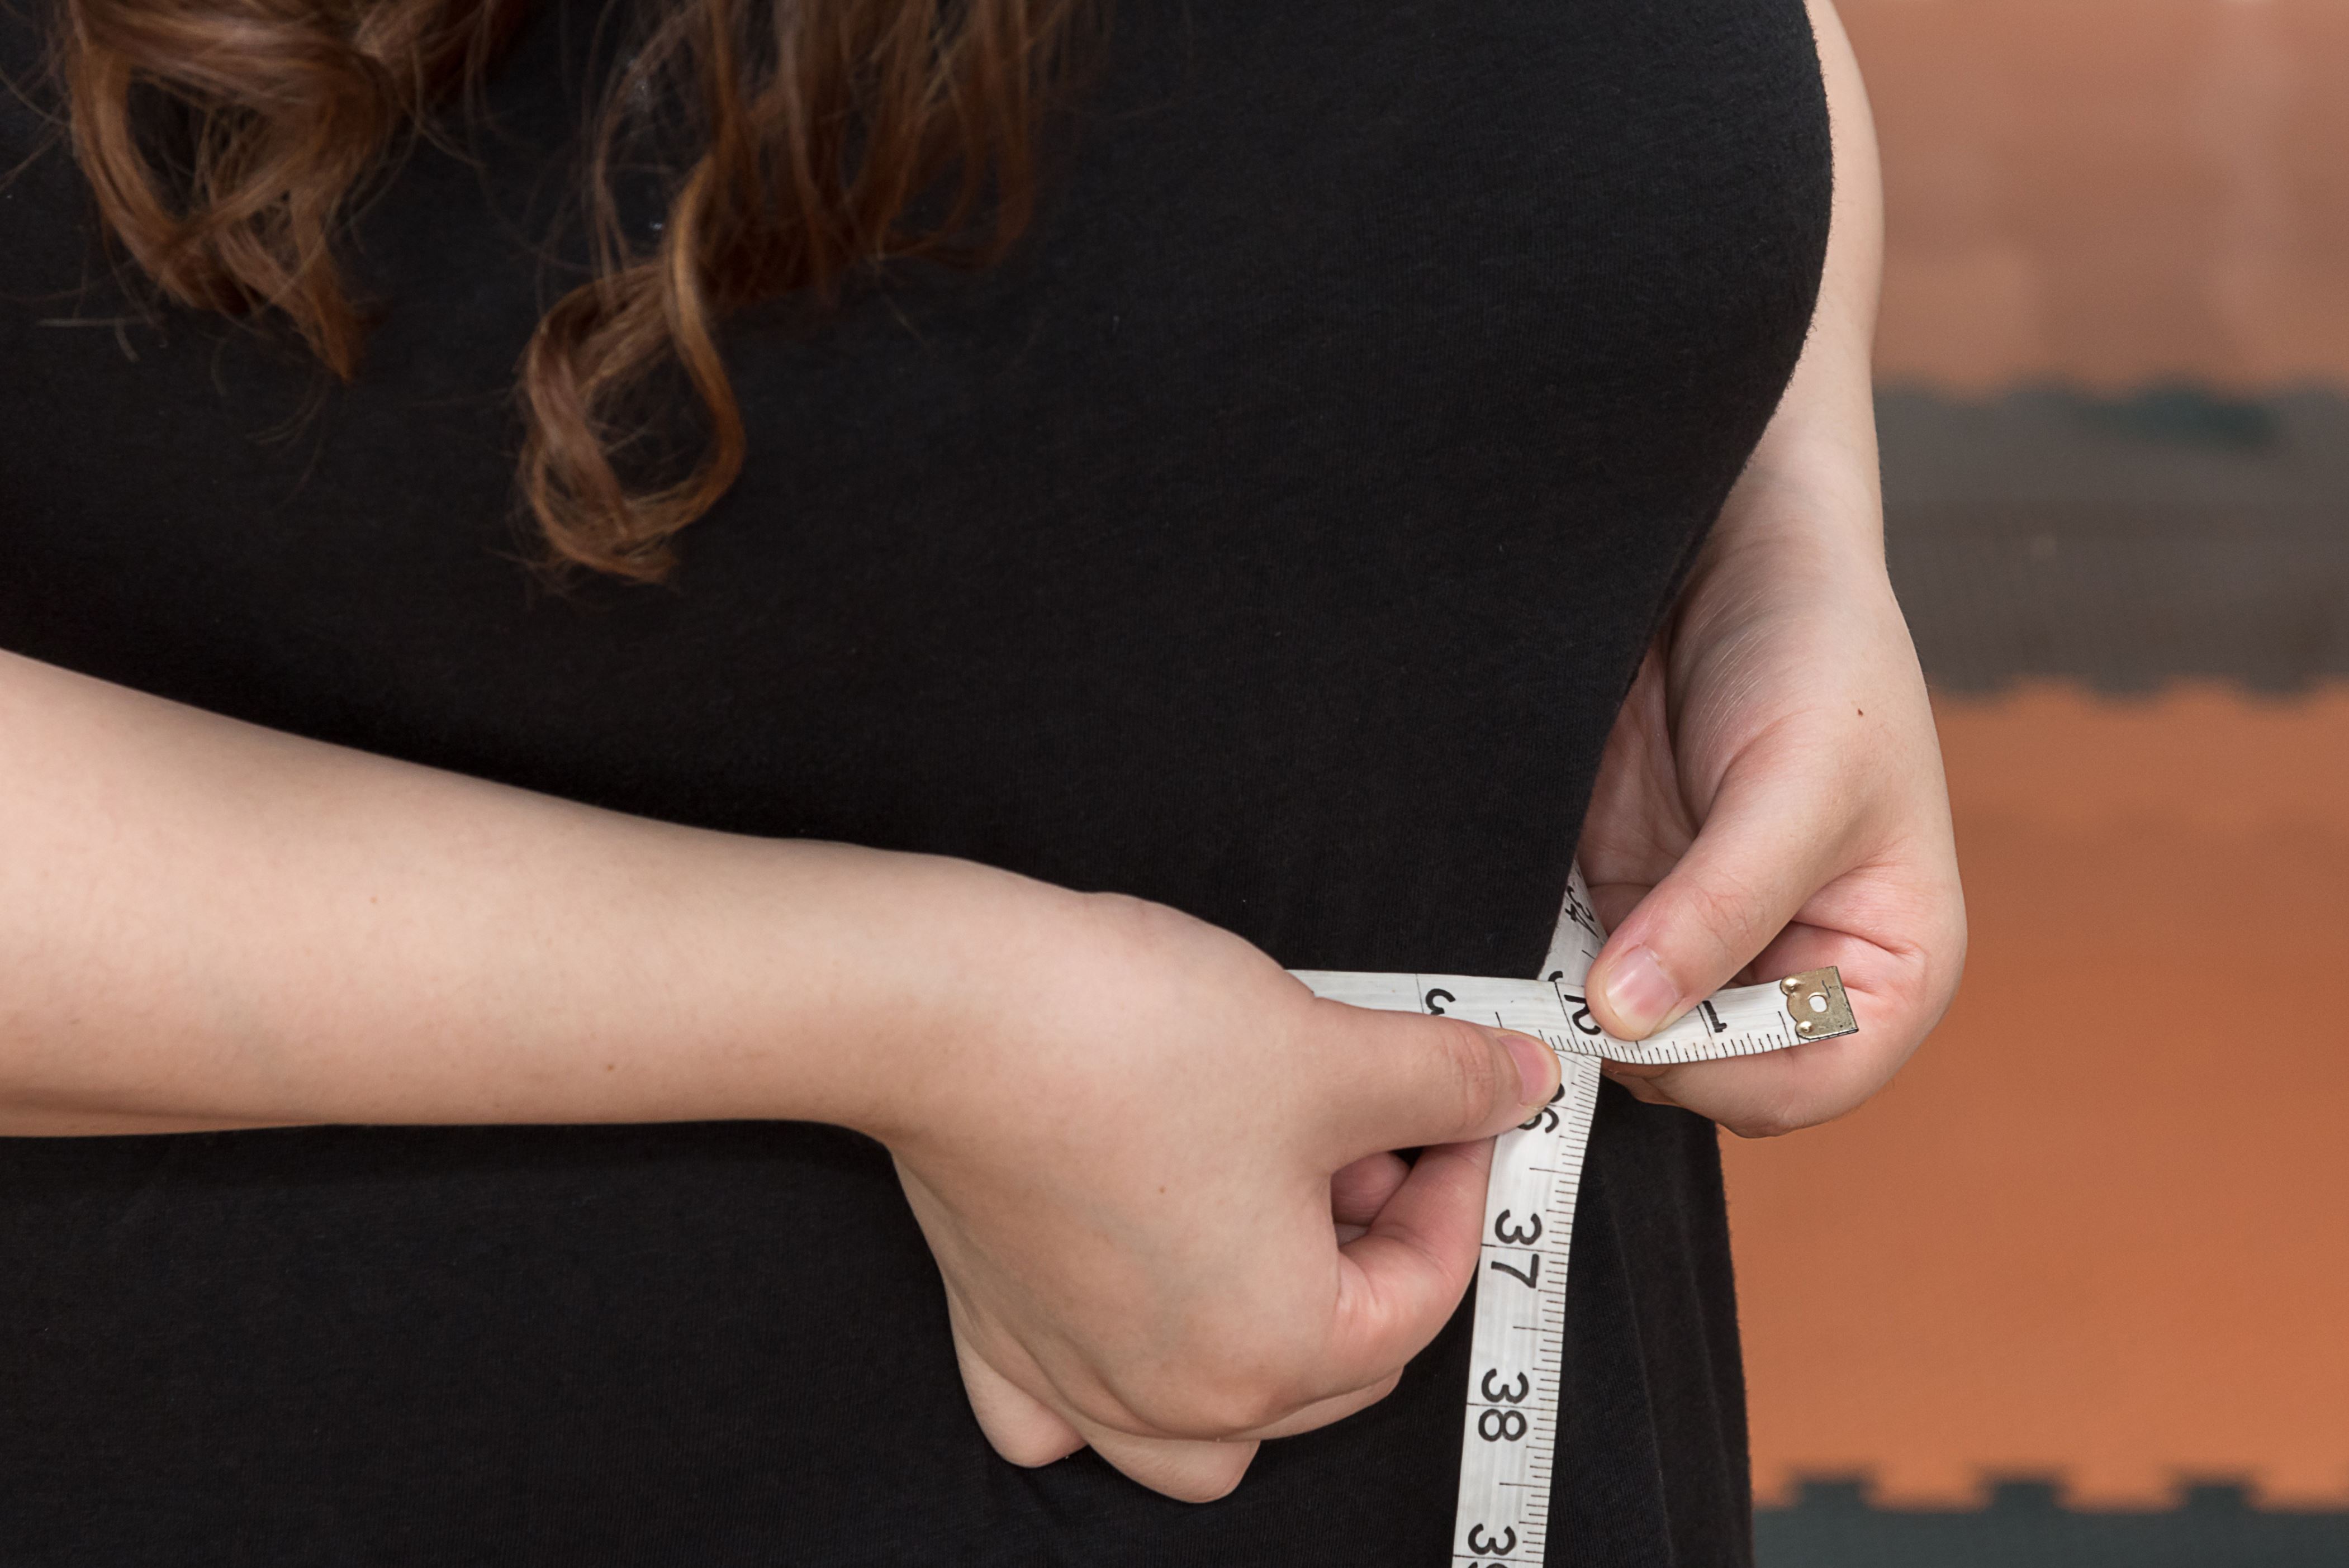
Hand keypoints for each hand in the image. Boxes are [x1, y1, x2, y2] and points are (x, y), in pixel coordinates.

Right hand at [869, 886, 1560, 1500]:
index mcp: (1273, 1355)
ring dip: (1262, 1356)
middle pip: (1332, 1366)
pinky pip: (1057, 1415)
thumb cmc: (1131, 1044)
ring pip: (1201, 1437)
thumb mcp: (1330, 1053)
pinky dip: (1100, 1389)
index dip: (1460, 1185)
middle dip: (1371, 1252)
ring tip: (1274, 1229)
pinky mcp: (996, 1326)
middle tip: (1369, 1135)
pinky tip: (1129, 1306)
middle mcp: (1171, 1399)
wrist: (952, 1008)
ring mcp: (1072, 1374)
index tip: (1459, 1106)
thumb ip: (1445, 1083)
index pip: (1422, 1294)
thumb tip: (1519, 1082)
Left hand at [1577, 488, 1965, 1135]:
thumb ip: (1720, 909)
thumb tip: (1628, 1020)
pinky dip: (1534, 967)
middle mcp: (1792, 972)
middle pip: (1706, 1076)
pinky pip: (1566, 973)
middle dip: (1632, 1049)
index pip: (1804, 1085)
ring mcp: (1696, 944)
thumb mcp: (1797, 782)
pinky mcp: (1618, 904)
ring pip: (1622, 1035)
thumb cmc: (1816, 652)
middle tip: (1552, 999)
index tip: (1633, 1023)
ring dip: (1567, 1013)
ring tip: (1522, 963)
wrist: (1731, 552)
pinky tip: (1507, 926)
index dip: (1719, 1073)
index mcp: (1886, 968)